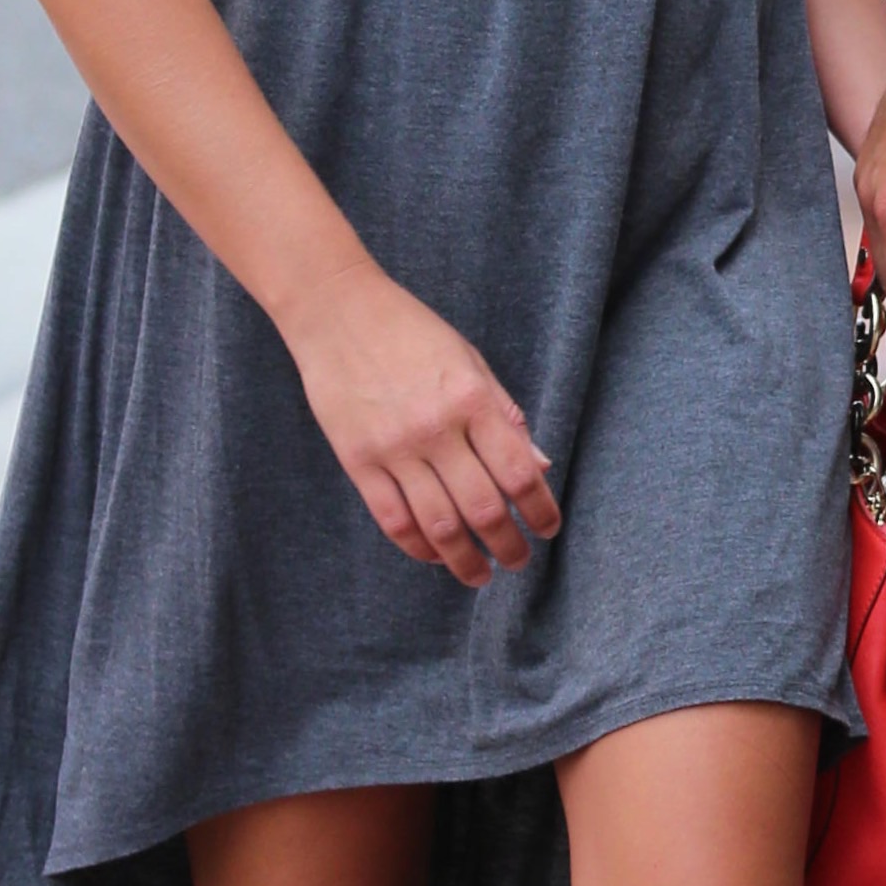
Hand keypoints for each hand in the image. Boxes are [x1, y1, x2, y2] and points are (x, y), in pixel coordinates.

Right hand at [279, 258, 561, 581]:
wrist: (337, 311)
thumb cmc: (412, 332)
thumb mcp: (469, 362)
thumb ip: (503, 416)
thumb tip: (539, 467)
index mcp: (472, 399)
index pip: (518, 472)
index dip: (540, 510)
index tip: (548, 528)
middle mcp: (436, 428)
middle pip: (483, 508)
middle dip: (508, 545)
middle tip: (519, 562)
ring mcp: (394, 447)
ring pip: (438, 525)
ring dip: (465, 560)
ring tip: (481, 574)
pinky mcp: (357, 460)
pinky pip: (393, 519)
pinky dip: (418, 547)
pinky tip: (435, 555)